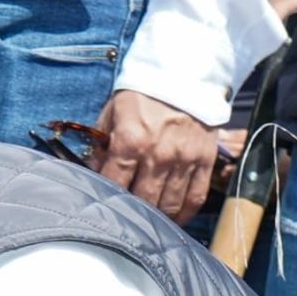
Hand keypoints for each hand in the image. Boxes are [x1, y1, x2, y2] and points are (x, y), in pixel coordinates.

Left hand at [93, 89, 221, 223]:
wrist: (185, 71)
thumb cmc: (144, 94)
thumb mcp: (113, 113)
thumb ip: (101, 146)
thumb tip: (91, 175)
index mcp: (131, 140)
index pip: (113, 184)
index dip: (106, 200)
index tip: (104, 208)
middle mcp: (158, 154)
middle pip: (142, 202)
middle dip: (132, 214)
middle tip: (127, 220)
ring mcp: (184, 159)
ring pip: (169, 205)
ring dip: (158, 219)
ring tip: (149, 224)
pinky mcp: (205, 159)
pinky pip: (195, 197)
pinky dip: (184, 213)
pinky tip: (174, 218)